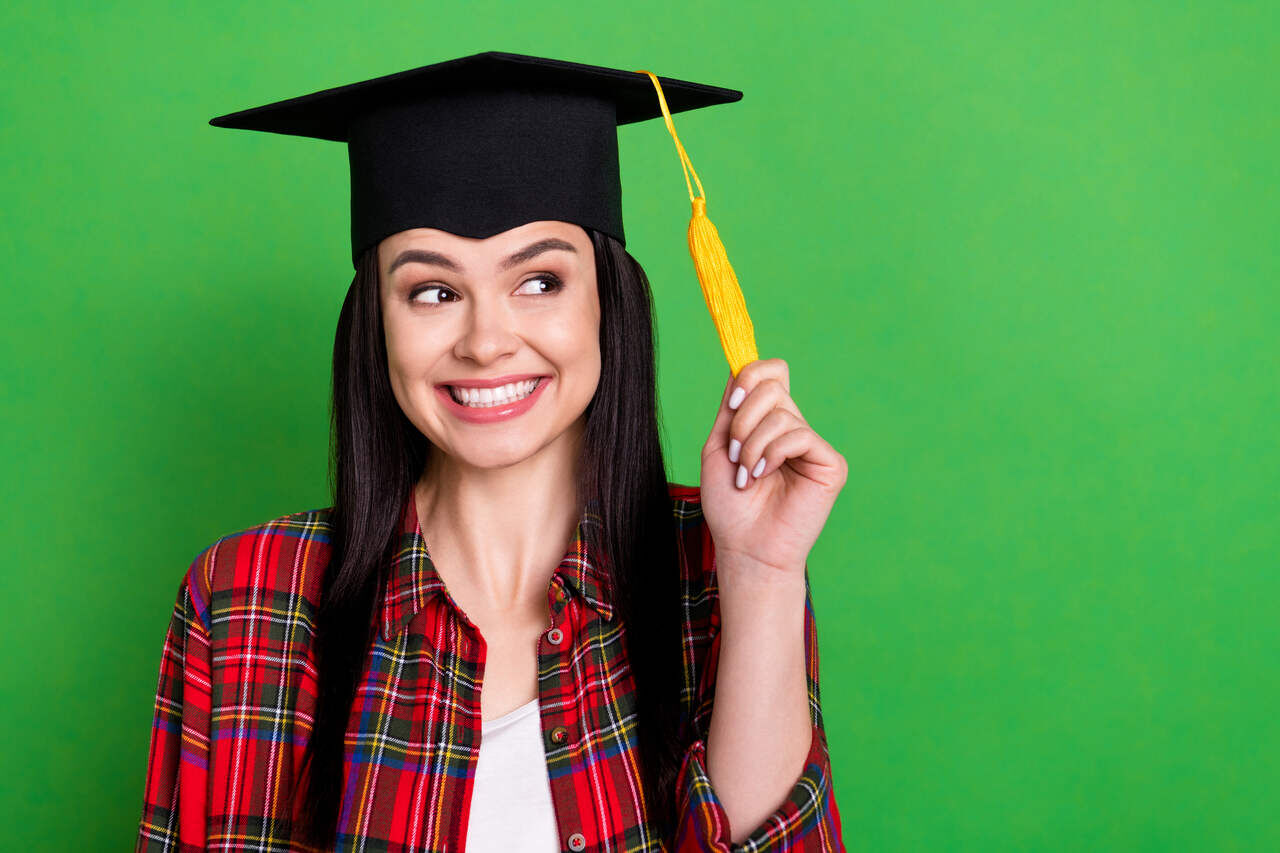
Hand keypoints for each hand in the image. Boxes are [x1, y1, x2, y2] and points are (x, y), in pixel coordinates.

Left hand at [700, 358, 847, 583]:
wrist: (744, 548)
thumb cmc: (730, 506)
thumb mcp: (719, 447)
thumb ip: (731, 408)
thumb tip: (740, 367)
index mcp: (768, 424)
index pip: (771, 374)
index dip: (750, 376)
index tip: (730, 402)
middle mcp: (794, 429)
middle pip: (772, 385)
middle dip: (742, 418)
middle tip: (735, 454)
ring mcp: (813, 446)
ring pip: (782, 412)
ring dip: (752, 444)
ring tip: (747, 475)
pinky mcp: (830, 464)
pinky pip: (799, 435)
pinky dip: (773, 453)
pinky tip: (764, 475)